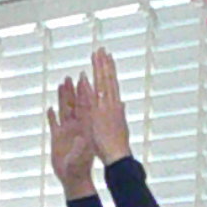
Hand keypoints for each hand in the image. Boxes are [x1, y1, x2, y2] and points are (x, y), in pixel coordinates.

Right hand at [46, 77, 98, 195]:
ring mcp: (66, 132)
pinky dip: (52, 116)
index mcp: (84, 128)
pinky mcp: (57, 138)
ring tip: (61, 85)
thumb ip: (81, 146)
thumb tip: (82, 138)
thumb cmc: (80, 168)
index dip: (83, 93)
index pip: (84, 107)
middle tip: (70, 77)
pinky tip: (50, 108)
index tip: (83, 79)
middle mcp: (75, 127)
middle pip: (73, 105)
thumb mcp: (81, 157)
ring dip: (63, 98)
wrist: (74, 178)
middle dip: (72, 91)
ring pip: (64, 111)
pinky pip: (54, 123)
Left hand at [85, 44, 130, 165]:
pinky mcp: (97, 117)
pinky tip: (83, 76)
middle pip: (106, 80)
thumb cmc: (118, 145)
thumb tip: (122, 103)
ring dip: (98, 69)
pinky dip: (87, 88)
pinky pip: (91, 100)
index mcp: (116, 106)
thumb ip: (120, 113)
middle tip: (101, 49)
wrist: (118, 157)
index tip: (108, 57)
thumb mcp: (121, 126)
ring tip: (96, 55)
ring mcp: (104, 110)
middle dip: (103, 64)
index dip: (110, 70)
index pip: (111, 84)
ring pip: (101, 85)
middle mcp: (111, 105)